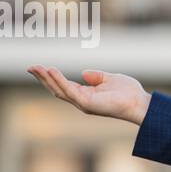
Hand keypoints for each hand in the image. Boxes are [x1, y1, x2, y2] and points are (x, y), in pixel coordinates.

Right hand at [27, 65, 151, 124]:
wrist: (140, 102)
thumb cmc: (129, 92)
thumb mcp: (109, 79)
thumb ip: (96, 77)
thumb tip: (84, 73)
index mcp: (86, 95)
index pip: (63, 86)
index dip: (51, 77)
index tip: (39, 67)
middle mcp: (82, 101)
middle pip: (57, 89)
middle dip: (43, 78)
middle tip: (30, 67)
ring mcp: (84, 104)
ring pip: (60, 90)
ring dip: (47, 79)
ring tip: (36, 68)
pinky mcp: (88, 104)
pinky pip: (70, 91)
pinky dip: (60, 81)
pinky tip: (51, 71)